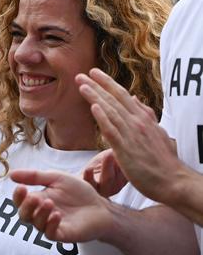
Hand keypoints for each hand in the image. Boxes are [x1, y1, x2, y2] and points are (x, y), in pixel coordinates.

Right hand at [10, 169, 113, 242]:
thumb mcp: (56, 178)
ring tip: (49, 203)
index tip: (21, 187)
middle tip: (34, 197)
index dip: (17, 196)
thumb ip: (35, 176)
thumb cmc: (79, 192)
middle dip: (26, 206)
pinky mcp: (62, 234)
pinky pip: (50, 233)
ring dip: (40, 214)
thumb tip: (11, 174)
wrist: (101, 206)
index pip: (20, 201)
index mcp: (38, 200)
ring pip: (36, 224)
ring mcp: (51, 225)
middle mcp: (41, 215)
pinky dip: (51, 224)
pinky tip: (57, 215)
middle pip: (23, 215)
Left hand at [76, 68, 182, 202]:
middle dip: (97, 86)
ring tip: (82, 86)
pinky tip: (93, 108)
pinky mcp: (126, 150)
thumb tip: (134, 99)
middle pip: (114, 99)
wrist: (174, 181)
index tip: (94, 73)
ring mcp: (132, 135)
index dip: (107, 83)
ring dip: (95, 97)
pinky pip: (112, 131)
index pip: (122, 96)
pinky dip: (103, 118)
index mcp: (143, 118)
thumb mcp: (157, 132)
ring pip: (111, 111)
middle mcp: (137, 123)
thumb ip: (145, 115)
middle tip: (80, 75)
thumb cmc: (163, 160)